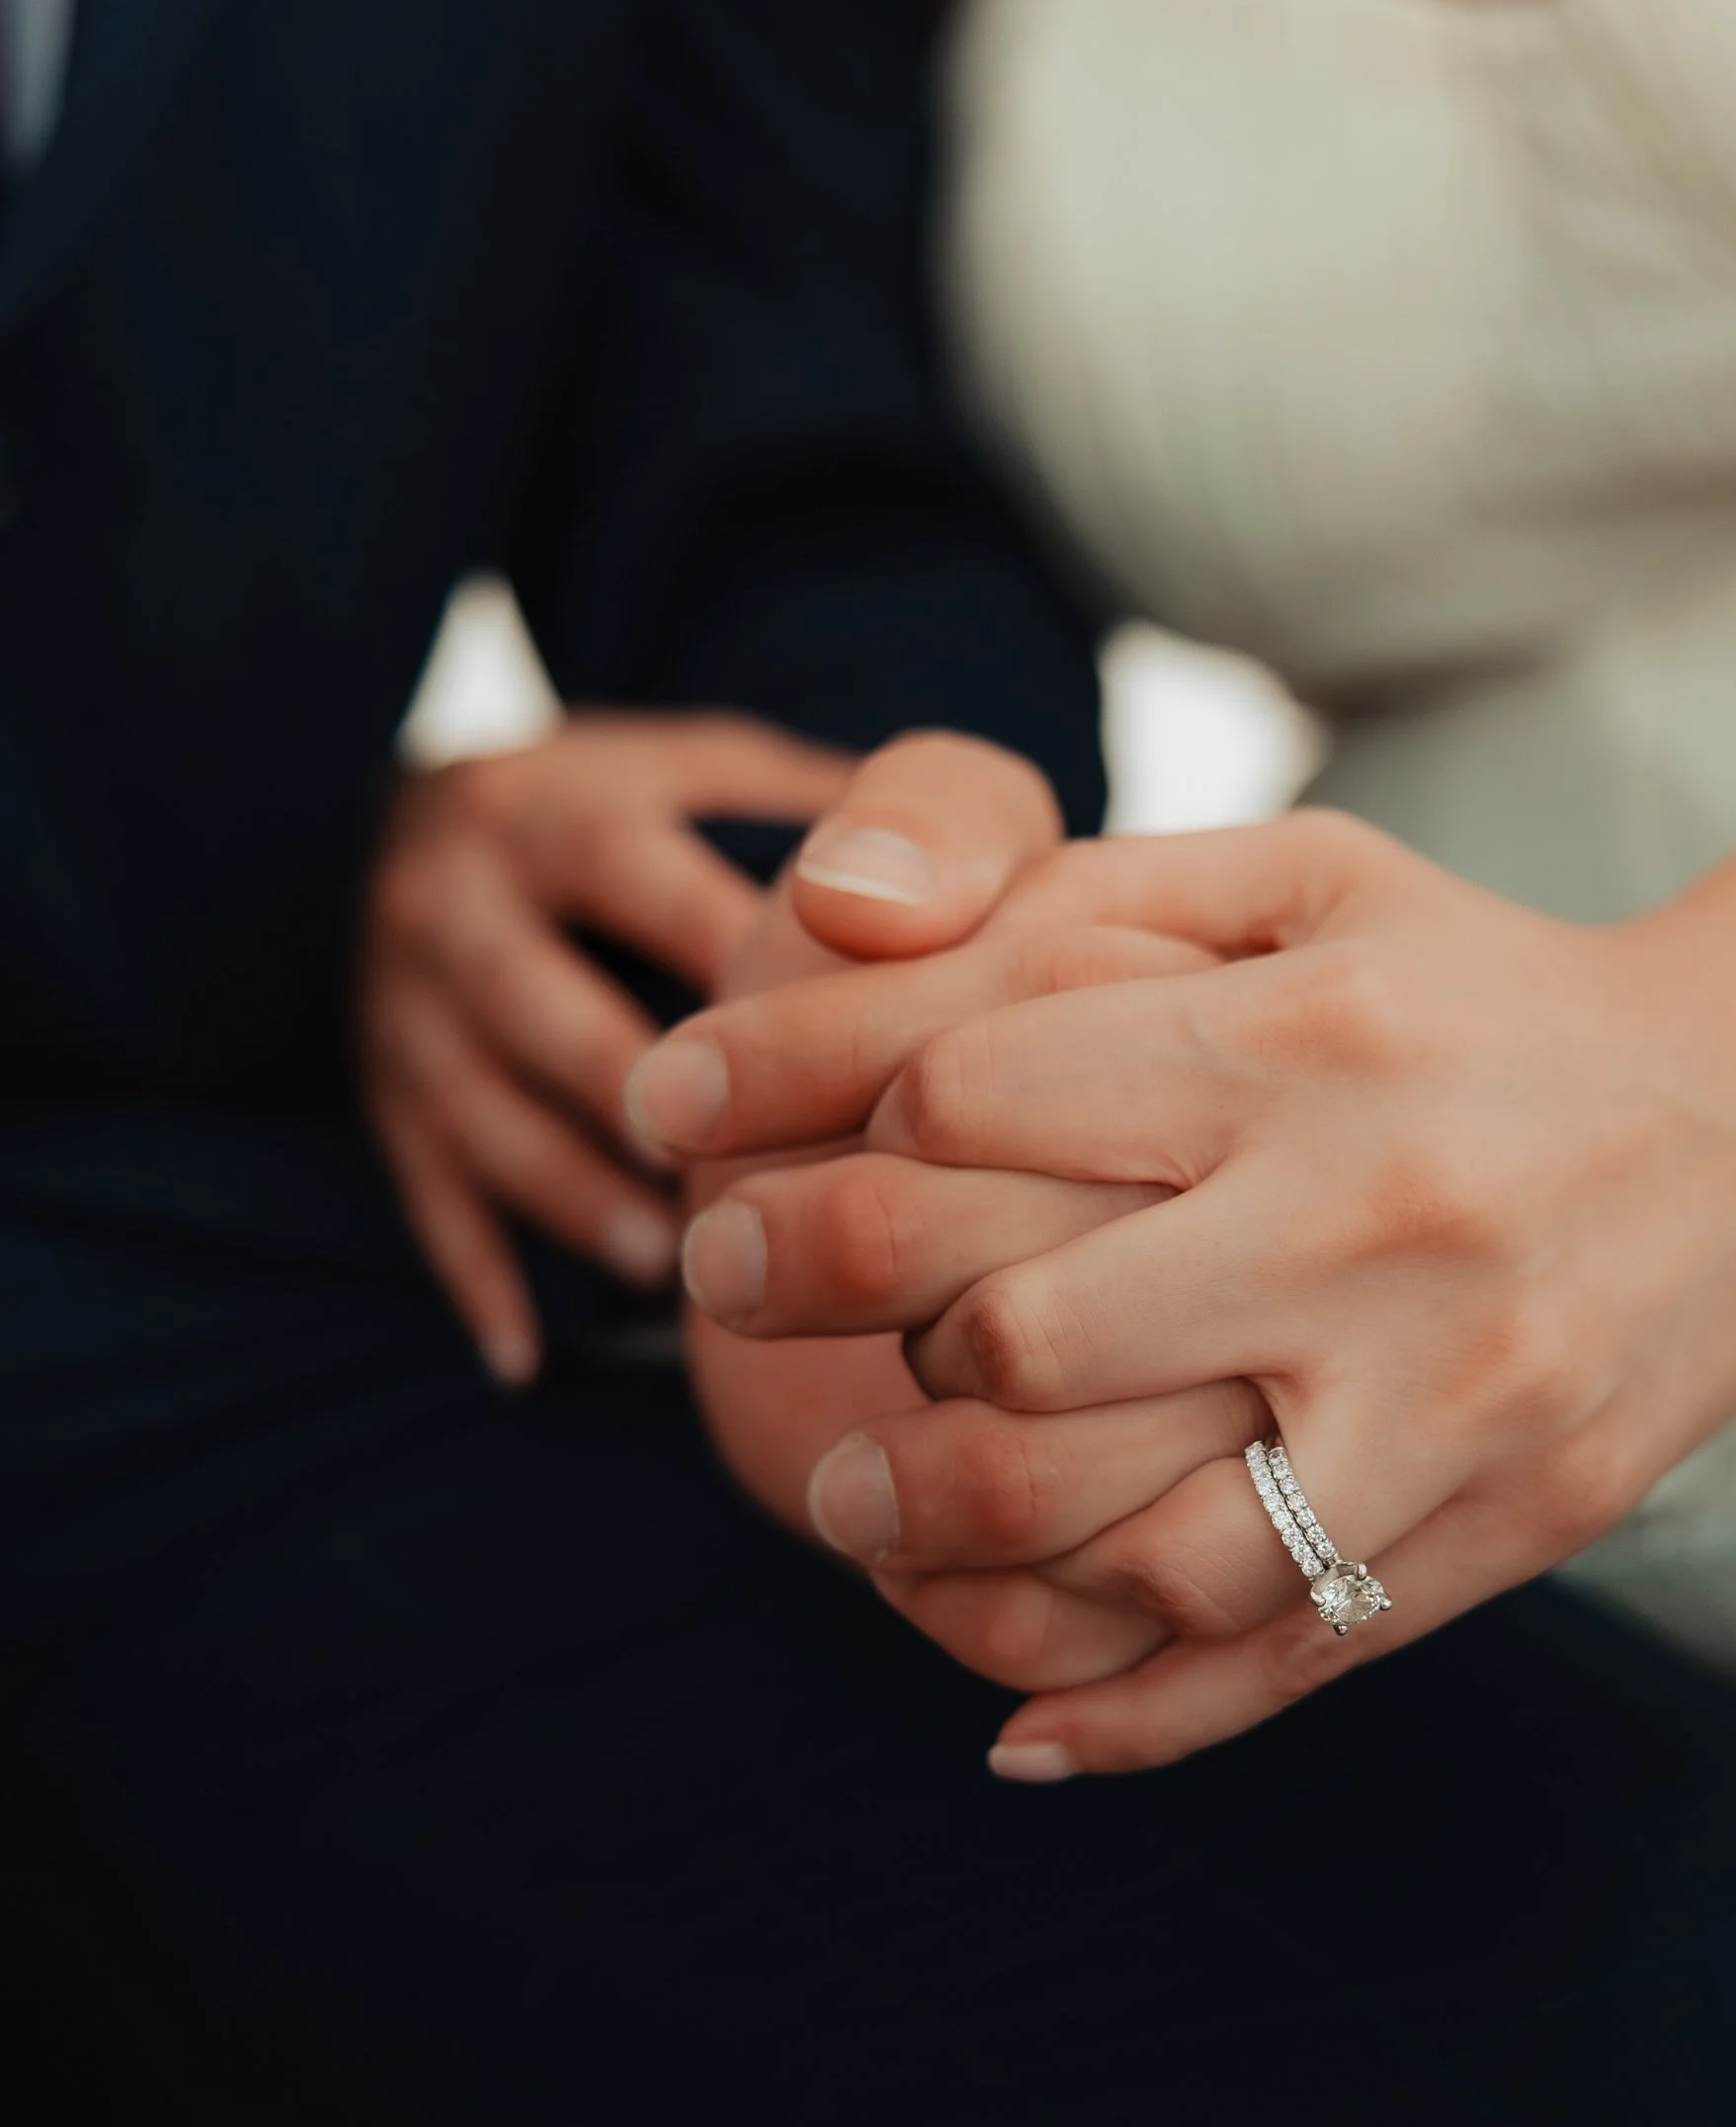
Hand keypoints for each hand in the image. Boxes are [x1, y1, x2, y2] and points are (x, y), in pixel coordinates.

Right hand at [361, 712, 848, 1380]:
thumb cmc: (611, 806)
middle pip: (537, 1001)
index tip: (837, 1030)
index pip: (638, 879)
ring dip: (563, 1190)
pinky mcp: (384, 1100)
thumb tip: (960, 857)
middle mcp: (461, 905)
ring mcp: (406, 1011)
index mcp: (559, 813)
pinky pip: (424, 1196)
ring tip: (659, 1260)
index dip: (730, 952)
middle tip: (720, 1166)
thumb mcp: (693, 764)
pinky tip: (531, 1362)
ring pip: (476, 1109)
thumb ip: (809, 796)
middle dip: (619, 1083)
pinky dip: (476, 1281)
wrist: (396, 820)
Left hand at [659, 811, 1735, 1772]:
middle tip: (732, 1307)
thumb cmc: (1483, 984)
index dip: (789, 1115)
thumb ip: (1085, 887)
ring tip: (856, 1498)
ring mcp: (1442, 1397)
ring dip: (944, 1543)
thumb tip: (835, 918)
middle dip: (825, 1326)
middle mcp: (1367, 1221)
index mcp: (1301, 1040)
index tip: (691, 1138)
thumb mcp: (1308, 873)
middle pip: (1015, 1331)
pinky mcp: (1503, 1520)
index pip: (966, 1099)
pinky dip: (1126, 1717)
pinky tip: (1012, 1721)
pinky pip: (1281, 1656)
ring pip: (1134, 1541)